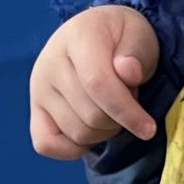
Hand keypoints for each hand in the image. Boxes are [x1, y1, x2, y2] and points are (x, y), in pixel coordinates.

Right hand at [30, 4, 161, 159]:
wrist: (97, 34)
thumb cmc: (122, 40)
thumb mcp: (139, 37)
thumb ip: (137, 53)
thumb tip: (128, 72)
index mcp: (78, 36)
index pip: (97, 83)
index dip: (126, 111)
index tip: (148, 128)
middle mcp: (50, 61)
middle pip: (90, 115)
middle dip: (119, 120)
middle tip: (128, 101)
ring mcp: (38, 87)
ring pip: (77, 133)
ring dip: (103, 132)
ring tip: (110, 108)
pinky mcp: (35, 109)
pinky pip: (47, 144)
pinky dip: (73, 148)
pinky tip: (91, 131)